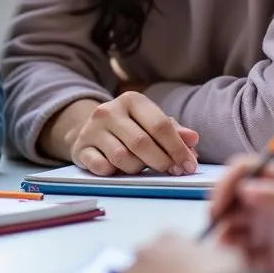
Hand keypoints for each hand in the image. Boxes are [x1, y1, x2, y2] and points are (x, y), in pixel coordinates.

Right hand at [66, 92, 199, 174]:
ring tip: (141, 167)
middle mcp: (109, 111)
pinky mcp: (81, 148)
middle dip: (162, 162)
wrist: (92, 131)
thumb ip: (173, 131)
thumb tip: (192, 139)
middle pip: (142, 142)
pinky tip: (118, 170)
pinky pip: (101, 167)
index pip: (159, 125)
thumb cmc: (131, 128)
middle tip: (172, 172)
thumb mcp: (151, 123)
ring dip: (138, 169)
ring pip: (122, 157)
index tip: (189, 166)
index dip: (178, 148)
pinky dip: (114, 173)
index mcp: (131, 100)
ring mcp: (92, 129)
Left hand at [123, 232, 247, 272]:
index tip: (185, 271)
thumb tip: (220, 257)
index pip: (168, 242)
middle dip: (159, 271)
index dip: (179, 259)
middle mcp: (148, 249)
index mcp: (171, 236)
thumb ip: (218, 252)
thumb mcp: (232, 257)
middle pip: (148, 257)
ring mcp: (135, 272)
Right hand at [210, 157, 273, 272]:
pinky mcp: (264, 251)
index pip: (243, 169)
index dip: (227, 182)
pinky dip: (232, 253)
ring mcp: (265, 225)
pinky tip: (239, 260)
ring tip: (228, 246)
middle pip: (231, 195)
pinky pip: (239, 249)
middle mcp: (267, 199)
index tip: (218, 204)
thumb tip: (245, 188)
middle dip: (219, 208)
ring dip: (223, 232)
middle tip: (214, 224)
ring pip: (231, 223)